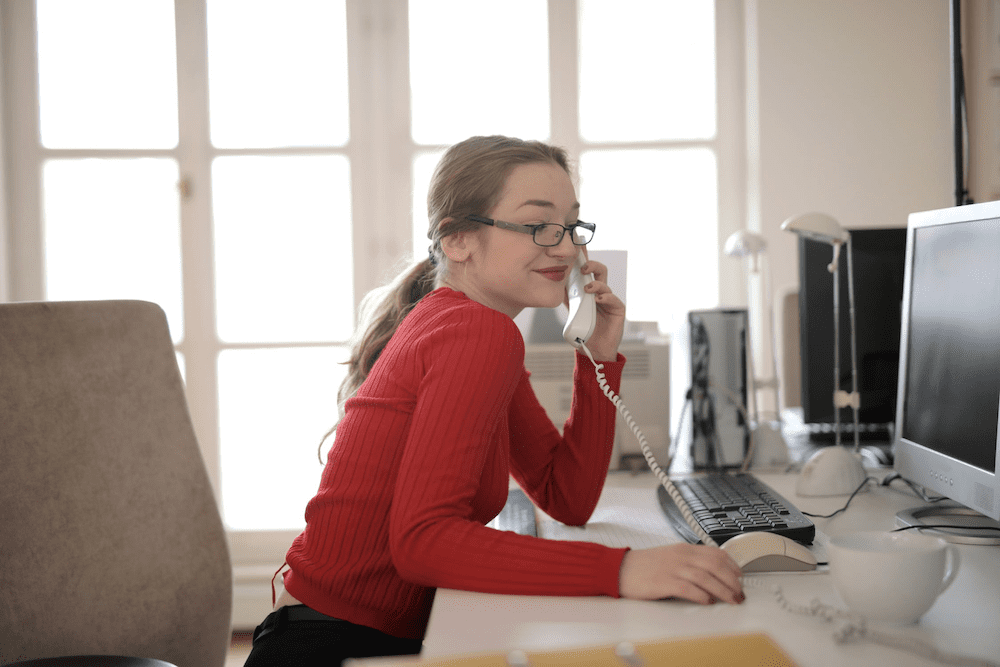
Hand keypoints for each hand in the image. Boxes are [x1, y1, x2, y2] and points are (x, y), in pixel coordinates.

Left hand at [571, 258, 624, 361]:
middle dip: (592, 265)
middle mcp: (600, 293)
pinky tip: (599, 299)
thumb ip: (569, 299)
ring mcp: (610, 301)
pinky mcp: (618, 310)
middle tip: (584, 268)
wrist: (594, 350)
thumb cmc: (584, 332)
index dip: (584, 262)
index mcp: (589, 292)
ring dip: (596, 284)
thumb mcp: (573, 313)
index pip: (588, 272)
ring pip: (605, 285)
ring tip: (588, 289)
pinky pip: (614, 299)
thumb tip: (557, 286)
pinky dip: (606, 297)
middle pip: (600, 271)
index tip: (576, 256)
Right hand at [618, 544, 744, 604]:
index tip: (740, 576)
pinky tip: (708, 601)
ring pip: (705, 577)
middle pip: (715, 565)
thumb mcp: (670, 556)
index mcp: (684, 549)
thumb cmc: (645, 565)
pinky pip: (688, 588)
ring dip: (722, 590)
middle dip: (731, 580)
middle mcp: (681, 556)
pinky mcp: (663, 582)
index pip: (715, 553)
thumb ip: (690, 561)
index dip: (732, 566)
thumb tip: (711, 573)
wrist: (619, 568)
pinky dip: (701, 595)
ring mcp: (672, 568)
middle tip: (739, 593)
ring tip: (731, 599)